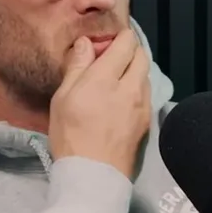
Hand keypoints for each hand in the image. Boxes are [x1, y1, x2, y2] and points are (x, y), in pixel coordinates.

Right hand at [48, 29, 151, 177]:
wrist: (94, 175)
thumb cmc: (71, 135)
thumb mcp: (63, 98)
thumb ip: (77, 67)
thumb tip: (87, 43)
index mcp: (107, 78)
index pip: (126, 43)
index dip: (119, 37)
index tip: (106, 43)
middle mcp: (131, 87)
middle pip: (141, 56)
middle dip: (129, 51)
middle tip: (110, 59)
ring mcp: (143, 105)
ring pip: (146, 75)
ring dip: (134, 70)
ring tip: (114, 81)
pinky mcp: (147, 121)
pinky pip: (146, 94)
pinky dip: (137, 89)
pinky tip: (121, 101)